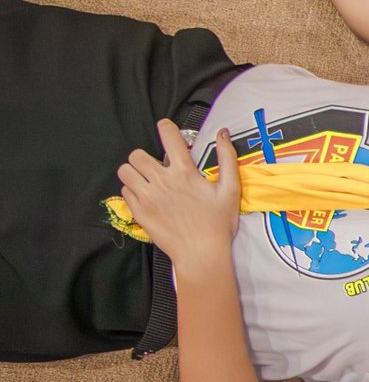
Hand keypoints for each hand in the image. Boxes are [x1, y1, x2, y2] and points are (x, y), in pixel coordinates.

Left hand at [115, 120, 237, 271]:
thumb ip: (227, 159)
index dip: (166, 128)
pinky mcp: (138, 211)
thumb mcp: (230, 190)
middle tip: (157, 169)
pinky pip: (125, 191)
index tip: (167, 130)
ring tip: (147, 182)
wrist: (201, 253)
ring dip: (134, 173)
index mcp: (184, 172)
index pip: (168, 136)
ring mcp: (146, 196)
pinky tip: (147, 199)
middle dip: (146, 158)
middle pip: (137, 154)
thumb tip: (222, 133)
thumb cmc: (218, 223)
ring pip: (125, 171)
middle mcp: (161, 180)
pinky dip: (133, 191)